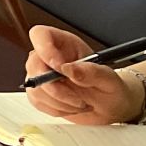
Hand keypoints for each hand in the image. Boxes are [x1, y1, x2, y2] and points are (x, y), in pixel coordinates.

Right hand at [22, 25, 144, 123]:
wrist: (110, 106)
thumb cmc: (111, 87)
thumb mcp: (109, 79)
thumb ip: (91, 72)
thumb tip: (68, 69)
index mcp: (64, 43)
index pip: (40, 35)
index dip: (44, 49)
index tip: (60, 68)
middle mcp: (48, 57)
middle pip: (33, 65)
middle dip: (55, 88)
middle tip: (77, 98)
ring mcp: (41, 75)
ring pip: (35, 88)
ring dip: (60, 102)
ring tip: (80, 103)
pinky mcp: (40, 93)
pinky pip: (38, 102)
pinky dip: (57, 110)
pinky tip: (72, 107)